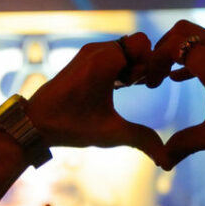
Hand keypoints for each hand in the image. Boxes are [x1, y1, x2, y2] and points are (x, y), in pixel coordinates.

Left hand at [26, 33, 166, 164]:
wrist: (35, 122)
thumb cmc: (70, 126)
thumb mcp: (110, 133)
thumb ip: (143, 140)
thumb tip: (168, 162)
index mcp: (103, 61)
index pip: (143, 43)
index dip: (150, 63)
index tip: (145, 86)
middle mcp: (96, 50)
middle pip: (136, 44)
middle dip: (143, 64)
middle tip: (137, 87)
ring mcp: (89, 52)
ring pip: (124, 48)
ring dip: (131, 66)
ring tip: (125, 89)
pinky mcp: (84, 58)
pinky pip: (112, 53)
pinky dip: (120, 66)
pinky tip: (117, 88)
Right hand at [152, 20, 204, 169]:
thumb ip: (185, 144)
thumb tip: (162, 162)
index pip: (170, 47)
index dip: (153, 63)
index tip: (150, 85)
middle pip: (180, 31)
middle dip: (161, 50)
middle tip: (153, 75)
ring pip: (195, 36)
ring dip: (177, 53)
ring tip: (165, 79)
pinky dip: (191, 57)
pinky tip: (181, 78)